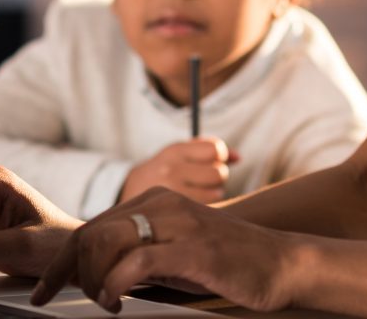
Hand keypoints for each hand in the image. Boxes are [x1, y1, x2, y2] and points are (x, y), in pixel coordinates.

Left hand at [31, 187, 304, 313]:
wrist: (281, 263)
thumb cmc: (226, 264)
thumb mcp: (172, 254)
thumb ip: (137, 256)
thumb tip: (94, 276)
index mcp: (153, 200)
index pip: (90, 227)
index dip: (60, 263)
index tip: (42, 293)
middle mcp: (161, 203)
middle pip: (89, 233)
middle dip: (70, 274)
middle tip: (76, 302)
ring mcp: (176, 223)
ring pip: (105, 243)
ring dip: (92, 280)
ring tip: (104, 302)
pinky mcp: (191, 248)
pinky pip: (136, 262)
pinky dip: (114, 285)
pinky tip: (115, 302)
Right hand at [119, 137, 239, 203]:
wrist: (126, 197)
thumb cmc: (163, 172)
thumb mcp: (179, 154)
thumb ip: (209, 151)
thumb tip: (240, 157)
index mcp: (174, 151)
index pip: (215, 150)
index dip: (220, 156)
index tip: (213, 162)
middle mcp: (171, 170)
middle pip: (219, 173)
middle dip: (218, 177)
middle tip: (207, 182)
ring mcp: (172, 194)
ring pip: (216, 194)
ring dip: (214, 194)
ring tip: (198, 195)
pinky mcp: (174, 215)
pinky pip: (208, 210)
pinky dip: (207, 210)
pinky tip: (195, 209)